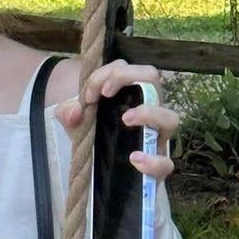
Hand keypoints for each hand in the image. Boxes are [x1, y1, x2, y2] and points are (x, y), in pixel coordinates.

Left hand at [56, 59, 176, 181]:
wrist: (101, 170)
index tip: (88, 95)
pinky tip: (134, 159)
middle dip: (128, 78)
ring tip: (125, 119)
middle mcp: (149, 109)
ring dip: (149, 113)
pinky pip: (167, 162)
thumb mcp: (75, 123)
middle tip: (105, 94)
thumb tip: (73, 112)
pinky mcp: (158, 164)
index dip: (105, 74)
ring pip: (171, 117)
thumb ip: (68, 113)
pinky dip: (153, 161)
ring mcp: (156, 137)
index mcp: (130, 94)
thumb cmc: (94, 136)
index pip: (125, 68)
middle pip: (152, 78)